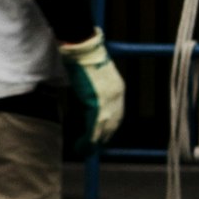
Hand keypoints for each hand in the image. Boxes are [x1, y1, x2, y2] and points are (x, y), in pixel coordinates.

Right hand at [60, 30, 126, 145]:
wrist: (81, 47)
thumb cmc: (81, 60)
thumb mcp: (90, 80)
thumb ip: (91, 94)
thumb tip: (85, 109)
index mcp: (117, 89)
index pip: (116, 115)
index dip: (108, 129)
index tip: (101, 139)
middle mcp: (117, 96)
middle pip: (113, 125)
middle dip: (103, 140)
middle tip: (91, 151)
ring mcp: (108, 100)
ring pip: (104, 129)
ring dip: (94, 143)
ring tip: (84, 152)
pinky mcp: (97, 102)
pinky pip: (95, 126)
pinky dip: (89, 139)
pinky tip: (82, 146)